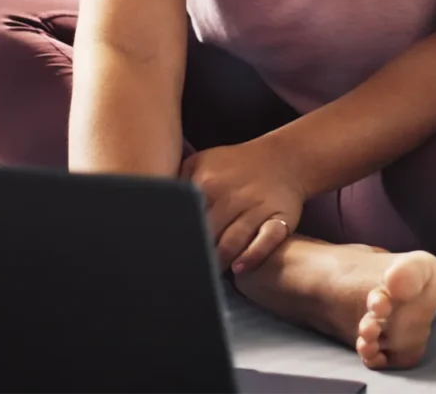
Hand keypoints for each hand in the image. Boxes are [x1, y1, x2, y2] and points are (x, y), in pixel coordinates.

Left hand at [179, 136, 305, 274]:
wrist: (284, 159)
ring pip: (233, 241)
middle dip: (196, 254)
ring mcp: (257, 207)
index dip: (176, 237)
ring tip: (207, 276)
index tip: (166, 254)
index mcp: (208, 183)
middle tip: (184, 273)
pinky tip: (239, 268)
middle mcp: (232, 195)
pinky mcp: (280, 218)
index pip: (185, 216)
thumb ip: (177, 181)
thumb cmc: (236, 166)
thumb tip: (152, 206)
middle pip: (207, 234)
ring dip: (218, 261)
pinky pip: (268, 239)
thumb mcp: (202, 162)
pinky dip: (253, 255)